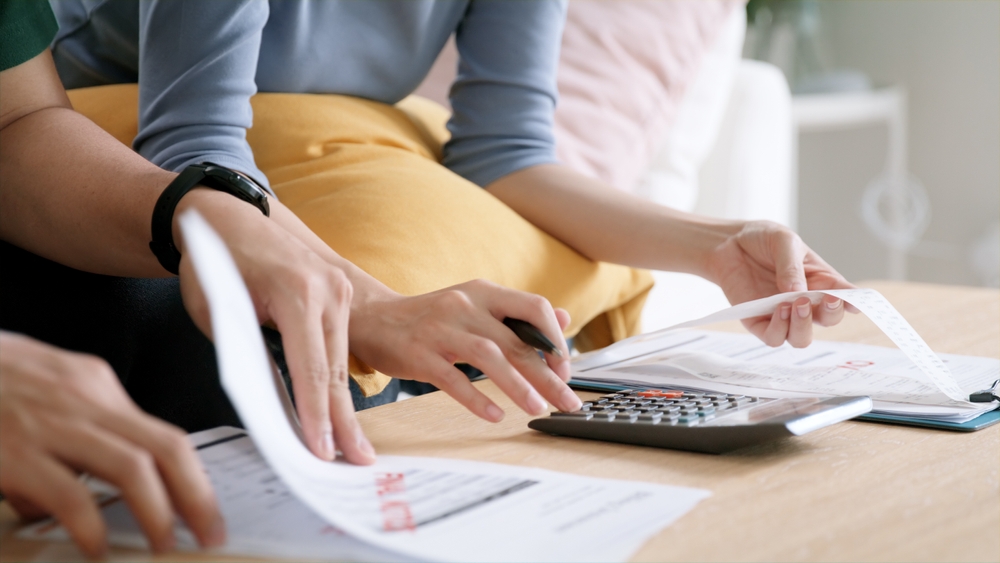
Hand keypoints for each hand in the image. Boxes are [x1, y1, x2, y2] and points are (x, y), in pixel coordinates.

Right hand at [0, 332, 224, 556]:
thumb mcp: (40, 392)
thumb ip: (73, 435)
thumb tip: (89, 496)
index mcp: (94, 384)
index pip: (163, 433)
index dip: (194, 476)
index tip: (207, 509)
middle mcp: (83, 398)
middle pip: (166, 447)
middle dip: (197, 495)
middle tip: (210, 533)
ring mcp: (49, 423)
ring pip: (132, 467)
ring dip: (158, 513)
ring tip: (165, 546)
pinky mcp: (12, 452)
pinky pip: (69, 493)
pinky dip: (89, 526)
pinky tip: (96, 548)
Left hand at [174, 189, 374, 463]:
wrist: (230, 218)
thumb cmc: (213, 264)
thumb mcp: (216, 312)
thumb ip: (245, 353)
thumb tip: (272, 402)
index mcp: (297, 292)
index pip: (310, 368)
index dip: (316, 415)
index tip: (322, 451)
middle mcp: (328, 289)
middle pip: (335, 370)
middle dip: (343, 420)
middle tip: (357, 461)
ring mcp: (339, 290)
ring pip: (342, 361)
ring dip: (344, 405)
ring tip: (354, 446)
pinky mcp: (341, 294)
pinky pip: (340, 346)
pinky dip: (338, 381)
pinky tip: (342, 411)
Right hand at [349, 279, 580, 418]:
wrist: (372, 318)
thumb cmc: (430, 318)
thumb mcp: (475, 305)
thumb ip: (517, 314)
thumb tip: (564, 319)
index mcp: (484, 292)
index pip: (535, 307)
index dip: (555, 338)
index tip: (564, 369)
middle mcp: (465, 305)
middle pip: (516, 340)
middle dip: (547, 375)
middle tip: (566, 402)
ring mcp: (440, 329)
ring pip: (489, 356)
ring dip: (517, 385)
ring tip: (536, 408)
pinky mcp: (418, 354)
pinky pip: (452, 378)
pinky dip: (476, 398)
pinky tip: (494, 414)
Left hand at [704, 221, 855, 347]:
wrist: (728, 243)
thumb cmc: (762, 240)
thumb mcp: (783, 241)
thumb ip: (792, 266)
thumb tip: (799, 292)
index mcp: (821, 281)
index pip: (844, 296)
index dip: (854, 302)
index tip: (855, 304)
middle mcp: (805, 302)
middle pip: (828, 320)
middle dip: (831, 314)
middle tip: (826, 300)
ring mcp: (782, 314)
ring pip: (801, 337)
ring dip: (804, 326)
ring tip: (797, 304)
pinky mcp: (758, 321)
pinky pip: (773, 337)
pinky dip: (779, 329)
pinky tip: (778, 309)